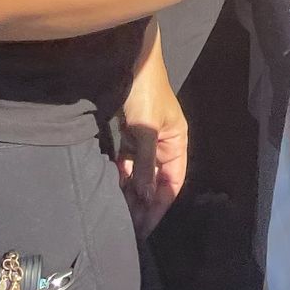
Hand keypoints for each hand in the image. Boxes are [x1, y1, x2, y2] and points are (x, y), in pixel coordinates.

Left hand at [117, 53, 187, 234]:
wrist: (129, 61)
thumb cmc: (145, 92)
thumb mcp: (147, 129)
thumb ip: (145, 163)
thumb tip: (144, 195)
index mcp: (177, 142)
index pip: (172, 182)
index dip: (159, 205)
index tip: (145, 227)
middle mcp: (164, 144)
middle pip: (155, 181)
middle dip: (144, 203)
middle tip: (128, 226)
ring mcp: (146, 139)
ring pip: (139, 174)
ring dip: (131, 192)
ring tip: (119, 213)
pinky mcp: (130, 134)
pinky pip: (127, 162)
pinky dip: (121, 176)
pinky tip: (113, 189)